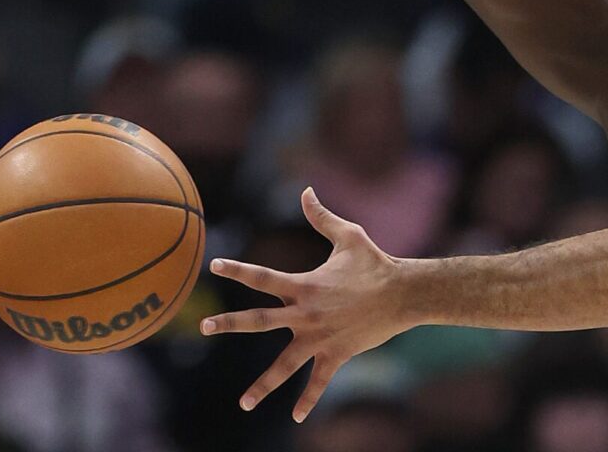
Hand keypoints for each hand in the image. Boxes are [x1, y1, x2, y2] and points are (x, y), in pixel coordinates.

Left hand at [198, 188, 410, 421]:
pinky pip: (319, 381)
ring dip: (263, 385)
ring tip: (244, 403)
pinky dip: (309, 400)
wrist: (404, 293)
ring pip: (284, 364)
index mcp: (304, 285)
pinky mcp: (335, 354)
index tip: (214, 265)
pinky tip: (297, 418)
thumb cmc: (375, 262)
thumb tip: (306, 190)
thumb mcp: (348, 235)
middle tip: (204, 326)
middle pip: (258, 322)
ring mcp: (318, 337)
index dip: (237, 270)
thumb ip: (321, 216)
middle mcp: (305, 313)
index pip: (263, 277)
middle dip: (228, 324)